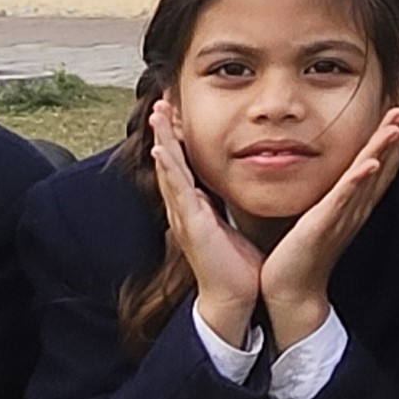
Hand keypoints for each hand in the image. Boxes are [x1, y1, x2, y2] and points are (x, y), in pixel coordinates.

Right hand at [150, 99, 267, 349]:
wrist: (233, 298)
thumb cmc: (236, 266)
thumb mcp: (233, 226)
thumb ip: (230, 206)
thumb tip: (241, 187)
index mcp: (196, 207)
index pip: (184, 165)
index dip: (177, 138)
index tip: (176, 111)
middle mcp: (186, 208)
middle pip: (170, 161)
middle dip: (164, 131)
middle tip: (160, 101)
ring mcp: (185, 216)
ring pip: (170, 170)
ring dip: (162, 141)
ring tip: (157, 114)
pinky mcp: (192, 225)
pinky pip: (178, 192)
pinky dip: (169, 170)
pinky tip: (161, 150)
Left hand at [254, 107, 398, 342]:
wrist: (289, 291)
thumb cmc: (295, 257)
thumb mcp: (311, 221)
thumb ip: (318, 201)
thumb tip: (310, 179)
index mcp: (349, 209)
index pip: (375, 173)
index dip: (389, 148)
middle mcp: (352, 211)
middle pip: (379, 170)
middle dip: (392, 141)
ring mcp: (341, 217)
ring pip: (368, 178)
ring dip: (384, 152)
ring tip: (398, 127)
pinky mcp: (324, 225)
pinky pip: (344, 198)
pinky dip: (360, 180)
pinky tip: (370, 163)